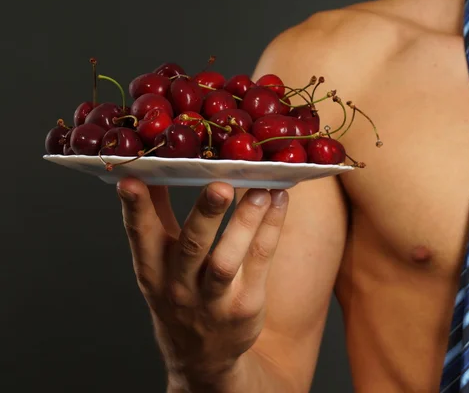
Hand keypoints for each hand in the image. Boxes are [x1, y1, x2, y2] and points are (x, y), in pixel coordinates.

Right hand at [115, 177, 288, 383]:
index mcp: (152, 271)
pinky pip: (261, 261)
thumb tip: (151, 173)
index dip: (135, 208)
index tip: (132, 180)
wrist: (203, 355)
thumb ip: (156, 219)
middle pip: (191, 247)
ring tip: (261, 191)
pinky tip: (278, 201)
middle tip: (220, 186)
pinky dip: (271, 228)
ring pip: (228, 259)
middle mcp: (179, 286)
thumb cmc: (180, 295)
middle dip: (205, 215)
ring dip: (246, 222)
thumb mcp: (159, 265)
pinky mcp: (246, 305)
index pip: (140, 236)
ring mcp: (214, 300)